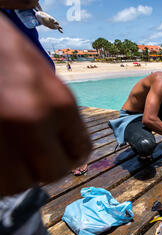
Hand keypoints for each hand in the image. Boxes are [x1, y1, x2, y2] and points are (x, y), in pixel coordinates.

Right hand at [0, 16, 91, 195]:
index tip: (61, 153)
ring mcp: (2, 134)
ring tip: (12, 155)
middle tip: (34, 158)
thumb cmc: (6, 52)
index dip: (72, 156)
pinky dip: (0, 175)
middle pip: (53, 172)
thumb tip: (71, 149)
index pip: (81, 150)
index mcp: (59, 102)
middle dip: (45, 168)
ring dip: (18, 174)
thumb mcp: (43, 75)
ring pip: (20, 183)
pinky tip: (0, 155)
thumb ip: (60, 113)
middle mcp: (32, 120)